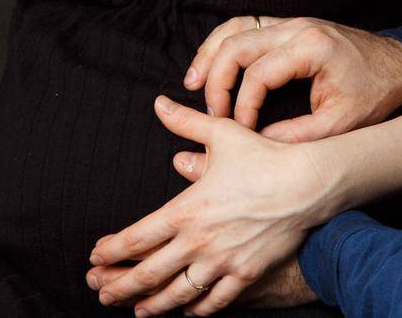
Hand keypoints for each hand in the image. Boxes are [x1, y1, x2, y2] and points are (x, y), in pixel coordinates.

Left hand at [85, 96, 338, 315]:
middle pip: (148, 273)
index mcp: (186, 209)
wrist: (307, 184)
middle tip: (101, 294)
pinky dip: (197, 309)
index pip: (136, 238)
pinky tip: (187, 311)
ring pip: (177, 293)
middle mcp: (199, 241)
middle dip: (119, 286)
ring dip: (152, 305)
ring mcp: (222, 262)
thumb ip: (185, 122)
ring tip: (137, 312)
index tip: (95, 257)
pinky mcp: (246, 274)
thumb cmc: (264, 156)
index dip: (110, 251)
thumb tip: (159, 103)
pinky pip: (215, 300)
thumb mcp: (222, 133)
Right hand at [183, 16, 401, 142]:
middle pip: (238, 44)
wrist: (399, 66)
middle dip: (216, 80)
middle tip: (211, 112)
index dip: (242, 106)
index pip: (258, 74)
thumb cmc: (375, 93)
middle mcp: (297, 28)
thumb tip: (257, 142)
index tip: (240, 131)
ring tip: (192, 83)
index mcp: (311, 48)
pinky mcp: (288, 25)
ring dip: (210, 54)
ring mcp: (291, 22)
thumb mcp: (342, 124)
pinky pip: (246, 25)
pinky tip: (211, 64)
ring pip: (235, 28)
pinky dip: (224, 43)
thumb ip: (298, 135)